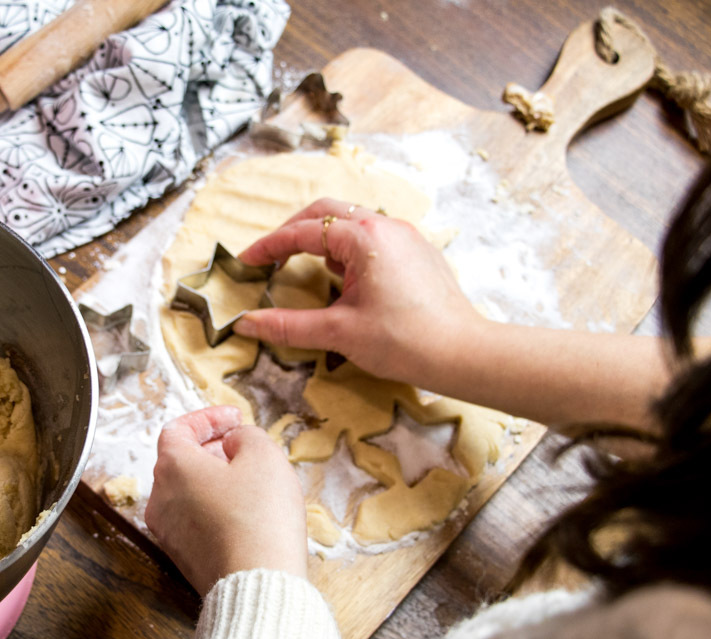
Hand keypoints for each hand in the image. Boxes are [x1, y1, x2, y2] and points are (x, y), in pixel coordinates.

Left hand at [145, 406, 307, 595]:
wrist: (258, 584)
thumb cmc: (259, 518)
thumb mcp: (264, 455)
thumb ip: (246, 436)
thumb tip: (234, 443)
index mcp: (172, 467)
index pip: (178, 429)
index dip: (208, 418)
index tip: (234, 419)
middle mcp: (161, 499)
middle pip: (179, 461)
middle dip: (211, 448)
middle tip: (242, 447)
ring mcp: (169, 532)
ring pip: (186, 492)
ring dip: (214, 479)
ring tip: (249, 480)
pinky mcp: (183, 558)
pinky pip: (195, 521)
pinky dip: (214, 508)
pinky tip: (246, 513)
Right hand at [235, 197, 488, 387]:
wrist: (463, 354)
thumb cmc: (406, 342)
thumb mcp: (339, 333)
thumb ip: (288, 325)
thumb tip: (247, 323)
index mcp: (365, 238)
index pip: (304, 231)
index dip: (270, 246)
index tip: (247, 261)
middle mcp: (387, 227)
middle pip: (327, 213)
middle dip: (294, 231)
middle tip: (271, 255)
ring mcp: (406, 237)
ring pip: (352, 223)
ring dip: (322, 239)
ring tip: (303, 266)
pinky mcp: (418, 253)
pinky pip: (374, 238)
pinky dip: (348, 249)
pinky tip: (343, 278)